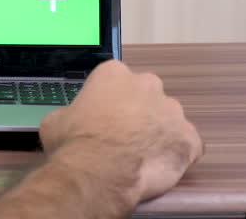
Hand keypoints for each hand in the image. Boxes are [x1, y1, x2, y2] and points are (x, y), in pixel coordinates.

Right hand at [39, 60, 203, 204]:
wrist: (99, 172)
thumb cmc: (75, 143)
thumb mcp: (56, 120)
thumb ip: (72, 113)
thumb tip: (73, 121)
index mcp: (114, 73)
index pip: (116, 79)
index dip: (110, 100)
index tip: (104, 116)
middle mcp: (148, 85)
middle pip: (147, 94)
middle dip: (138, 111)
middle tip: (123, 134)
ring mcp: (172, 111)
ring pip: (168, 118)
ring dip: (159, 132)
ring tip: (142, 154)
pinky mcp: (189, 138)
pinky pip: (187, 144)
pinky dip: (177, 153)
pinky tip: (160, 164)